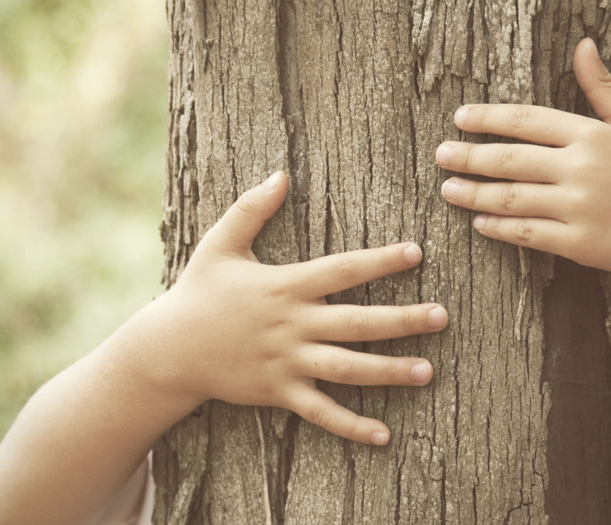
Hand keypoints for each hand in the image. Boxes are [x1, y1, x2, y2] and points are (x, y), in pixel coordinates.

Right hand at [145, 171, 446, 444]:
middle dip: (402, 320)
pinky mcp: (278, 392)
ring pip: (347, 368)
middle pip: (357, 321)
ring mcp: (287, 362)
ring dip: (389, 371)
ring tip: (428, 371)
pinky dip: (351, 426)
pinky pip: (320, 412)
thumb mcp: (219, 245)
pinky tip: (383, 435)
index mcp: (285, 285)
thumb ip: (251, 209)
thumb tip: (280, 174)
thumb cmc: (197, 293)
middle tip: (442, 316)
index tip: (416, 253)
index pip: (342, 270)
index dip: (380, 261)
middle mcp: (292, 324)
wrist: (168, 350)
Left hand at [436, 38, 610, 282]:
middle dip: (469, 156)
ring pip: (512, 198)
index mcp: (593, 135)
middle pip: (510, 159)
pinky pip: (528, 233)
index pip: (527, 120)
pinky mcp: (579, 243)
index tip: (460, 118)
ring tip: (448, 190)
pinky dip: (499, 228)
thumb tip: (583, 44)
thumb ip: (603, 88)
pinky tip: (480, 224)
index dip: (488, 118)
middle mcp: (583, 169)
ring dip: (474, 195)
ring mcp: (580, 207)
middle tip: (440, 155)